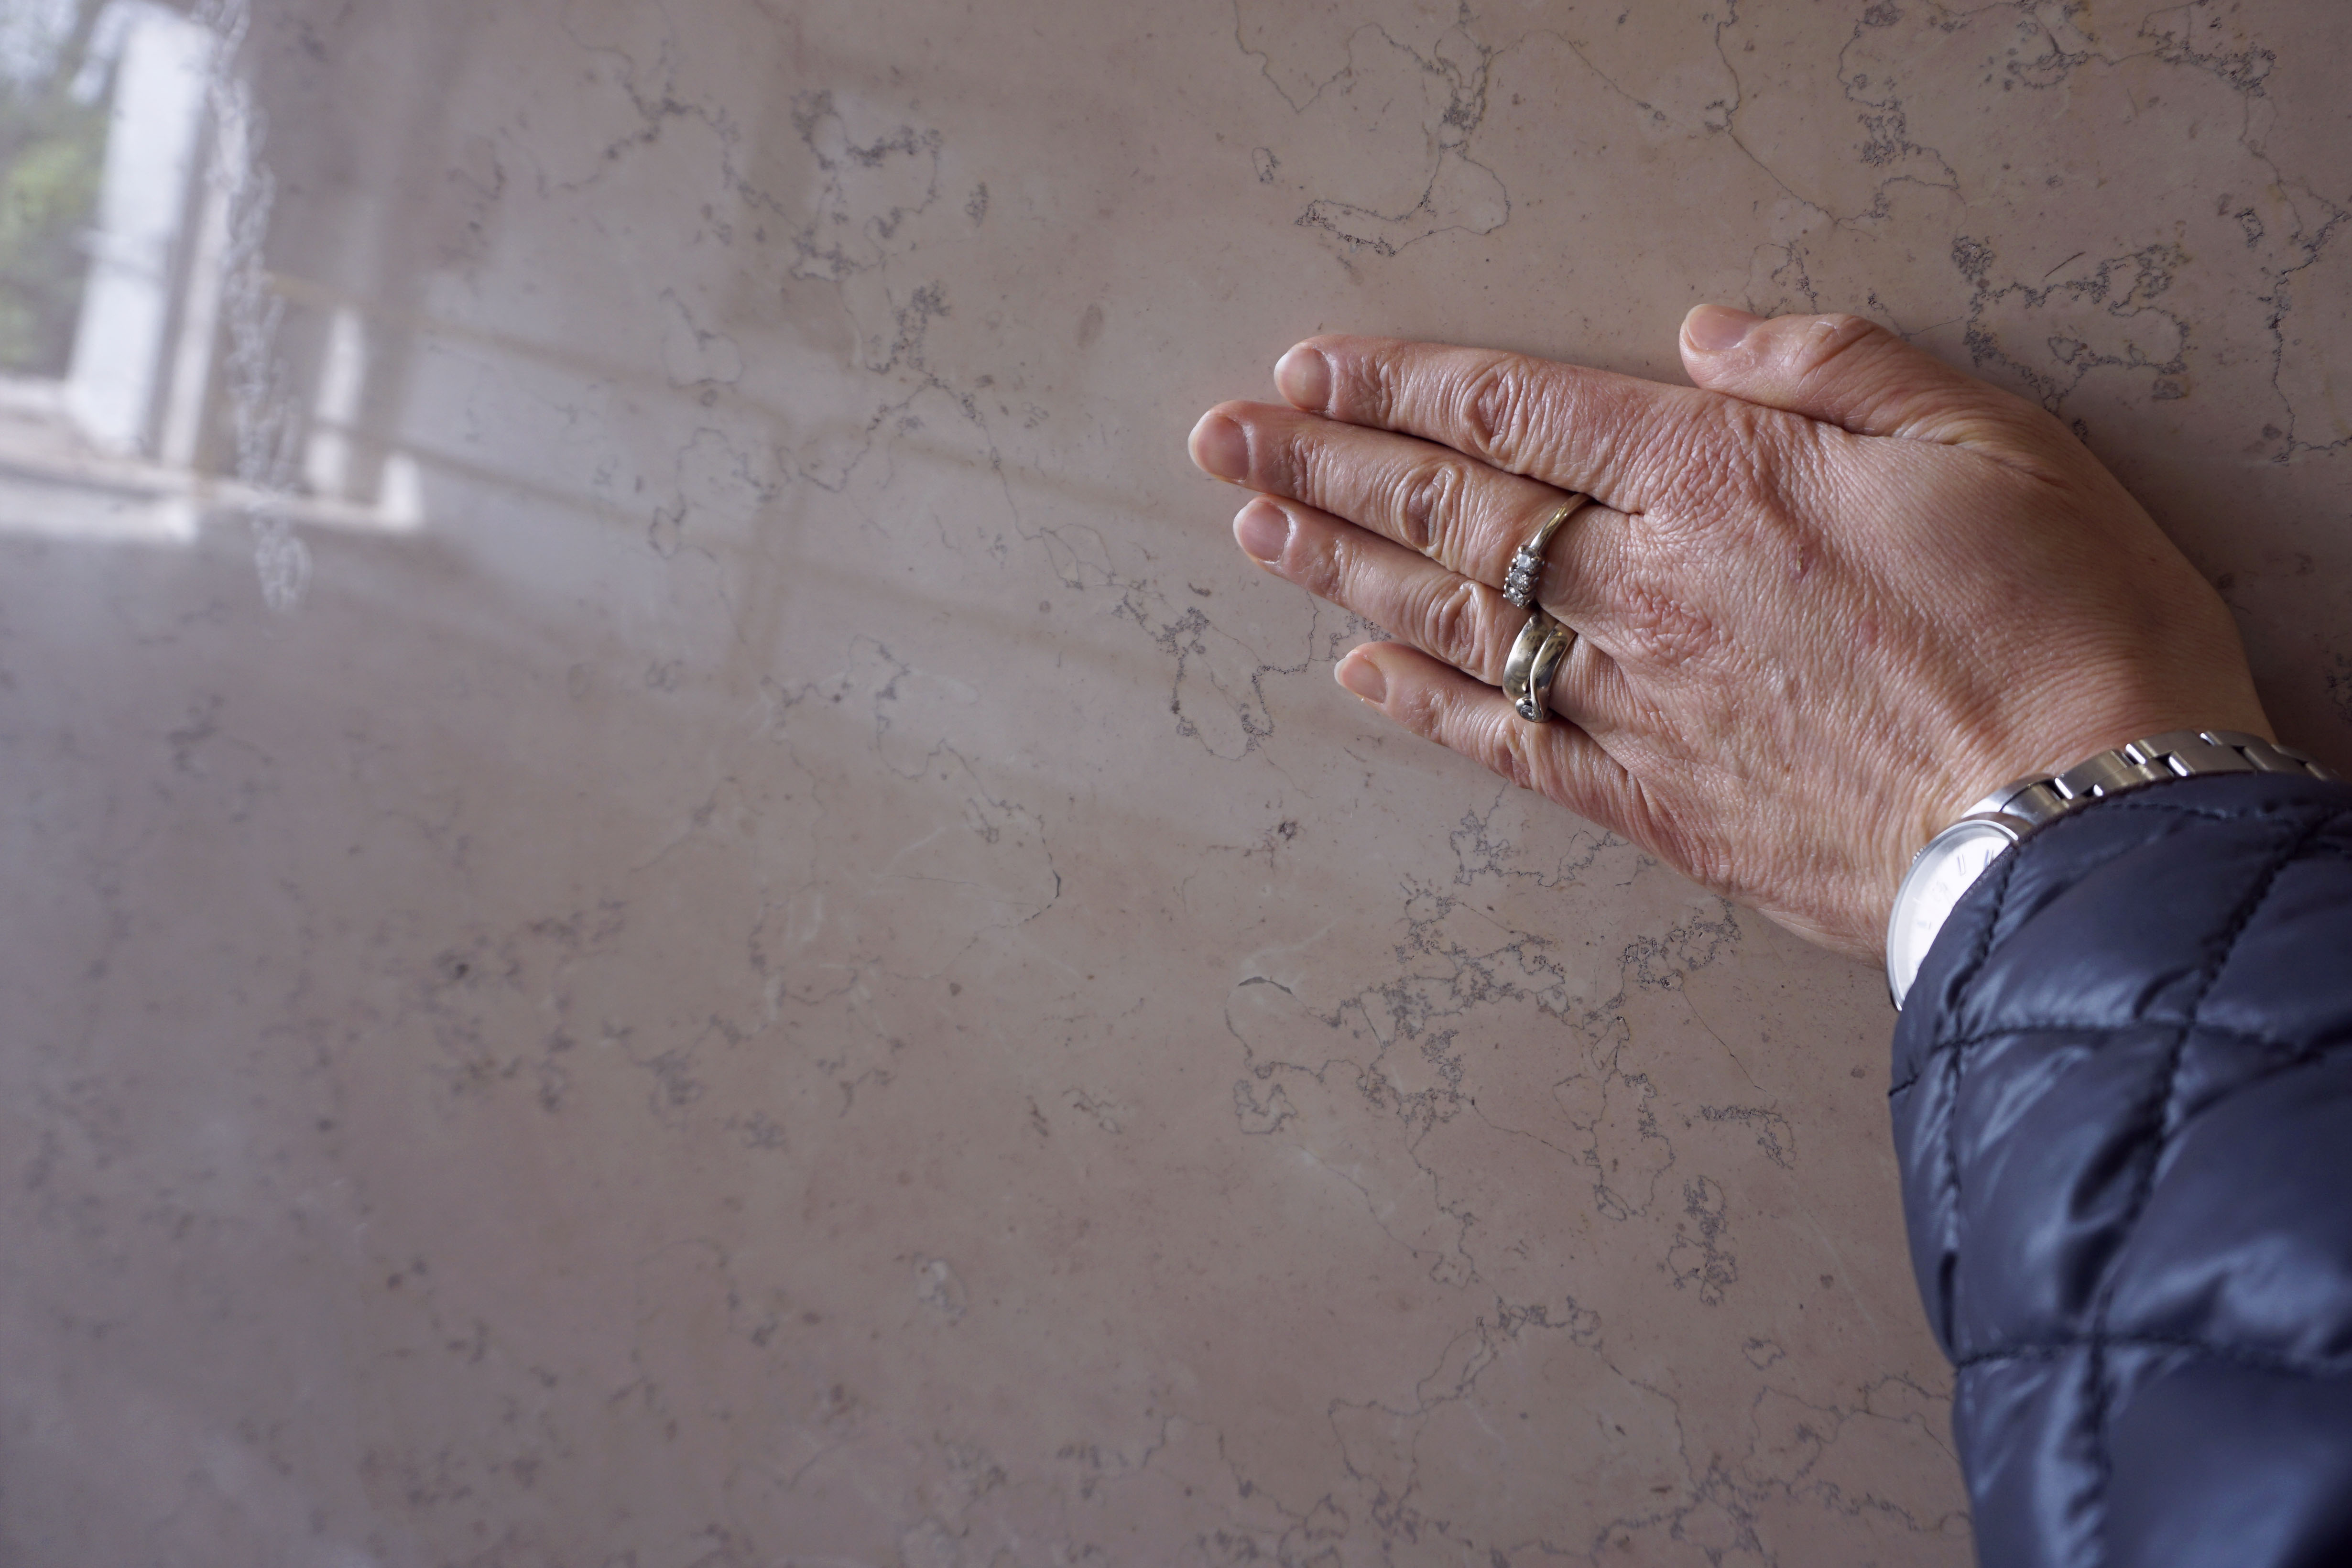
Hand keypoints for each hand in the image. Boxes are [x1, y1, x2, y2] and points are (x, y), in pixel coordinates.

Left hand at [1186, 308, 2269, 959]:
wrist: (2082, 829)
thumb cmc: (2064, 628)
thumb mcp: (1986, 440)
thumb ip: (1833, 369)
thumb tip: (1704, 335)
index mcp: (1719, 483)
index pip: (1518, 412)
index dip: (1402, 385)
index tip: (1311, 371)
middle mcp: (1650, 589)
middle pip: (1453, 511)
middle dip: (1327, 464)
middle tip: (1227, 439)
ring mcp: (1641, 704)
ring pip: (1454, 620)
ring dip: (1342, 570)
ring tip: (1256, 529)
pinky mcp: (1657, 807)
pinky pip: (1509, 745)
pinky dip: (1423, 706)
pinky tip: (1355, 675)